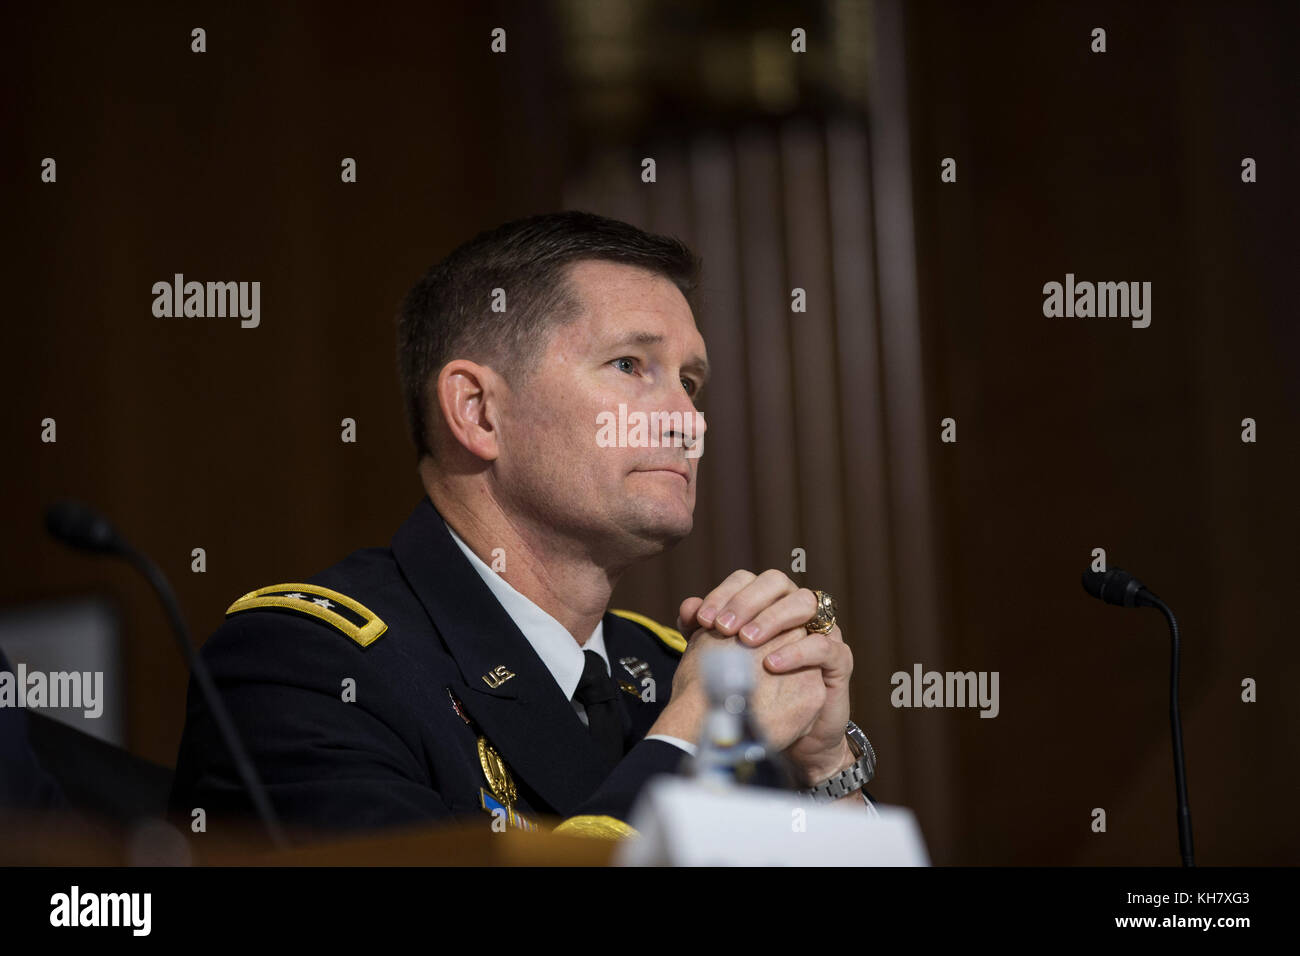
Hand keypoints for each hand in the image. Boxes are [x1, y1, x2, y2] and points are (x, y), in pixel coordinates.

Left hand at [677, 570, 855, 785]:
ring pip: (805, 603)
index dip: (724, 593)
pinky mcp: (838, 659)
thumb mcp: (720, 660)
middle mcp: (796, 609)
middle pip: (777, 582)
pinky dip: (797, 651)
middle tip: (722, 627)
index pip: (747, 579)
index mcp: (767, 602)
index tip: (701, 620)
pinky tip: (771, 665)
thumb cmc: (751, 691)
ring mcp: (821, 629)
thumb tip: (687, 608)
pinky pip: (823, 645)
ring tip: (745, 641)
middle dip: (746, 601)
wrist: (785, 735)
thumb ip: (702, 633)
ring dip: (772, 618)